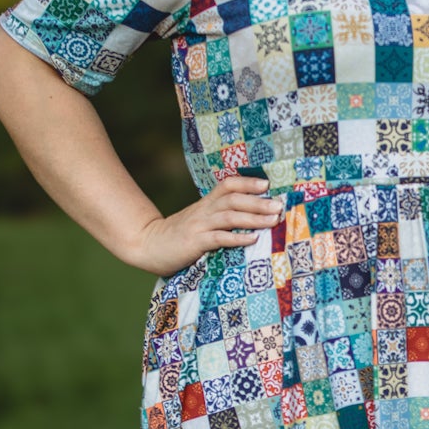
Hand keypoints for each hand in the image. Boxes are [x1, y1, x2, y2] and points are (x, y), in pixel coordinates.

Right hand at [126, 174, 281, 276]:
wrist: (149, 245)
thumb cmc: (179, 235)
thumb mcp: (199, 220)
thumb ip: (219, 215)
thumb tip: (250, 216)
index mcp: (206, 203)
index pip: (228, 185)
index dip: (247, 183)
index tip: (267, 185)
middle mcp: (204, 210)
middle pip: (234, 199)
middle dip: (259, 202)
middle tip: (279, 206)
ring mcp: (199, 226)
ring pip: (230, 217)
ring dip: (254, 218)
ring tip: (273, 220)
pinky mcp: (195, 242)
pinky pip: (219, 238)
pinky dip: (237, 238)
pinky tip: (252, 239)